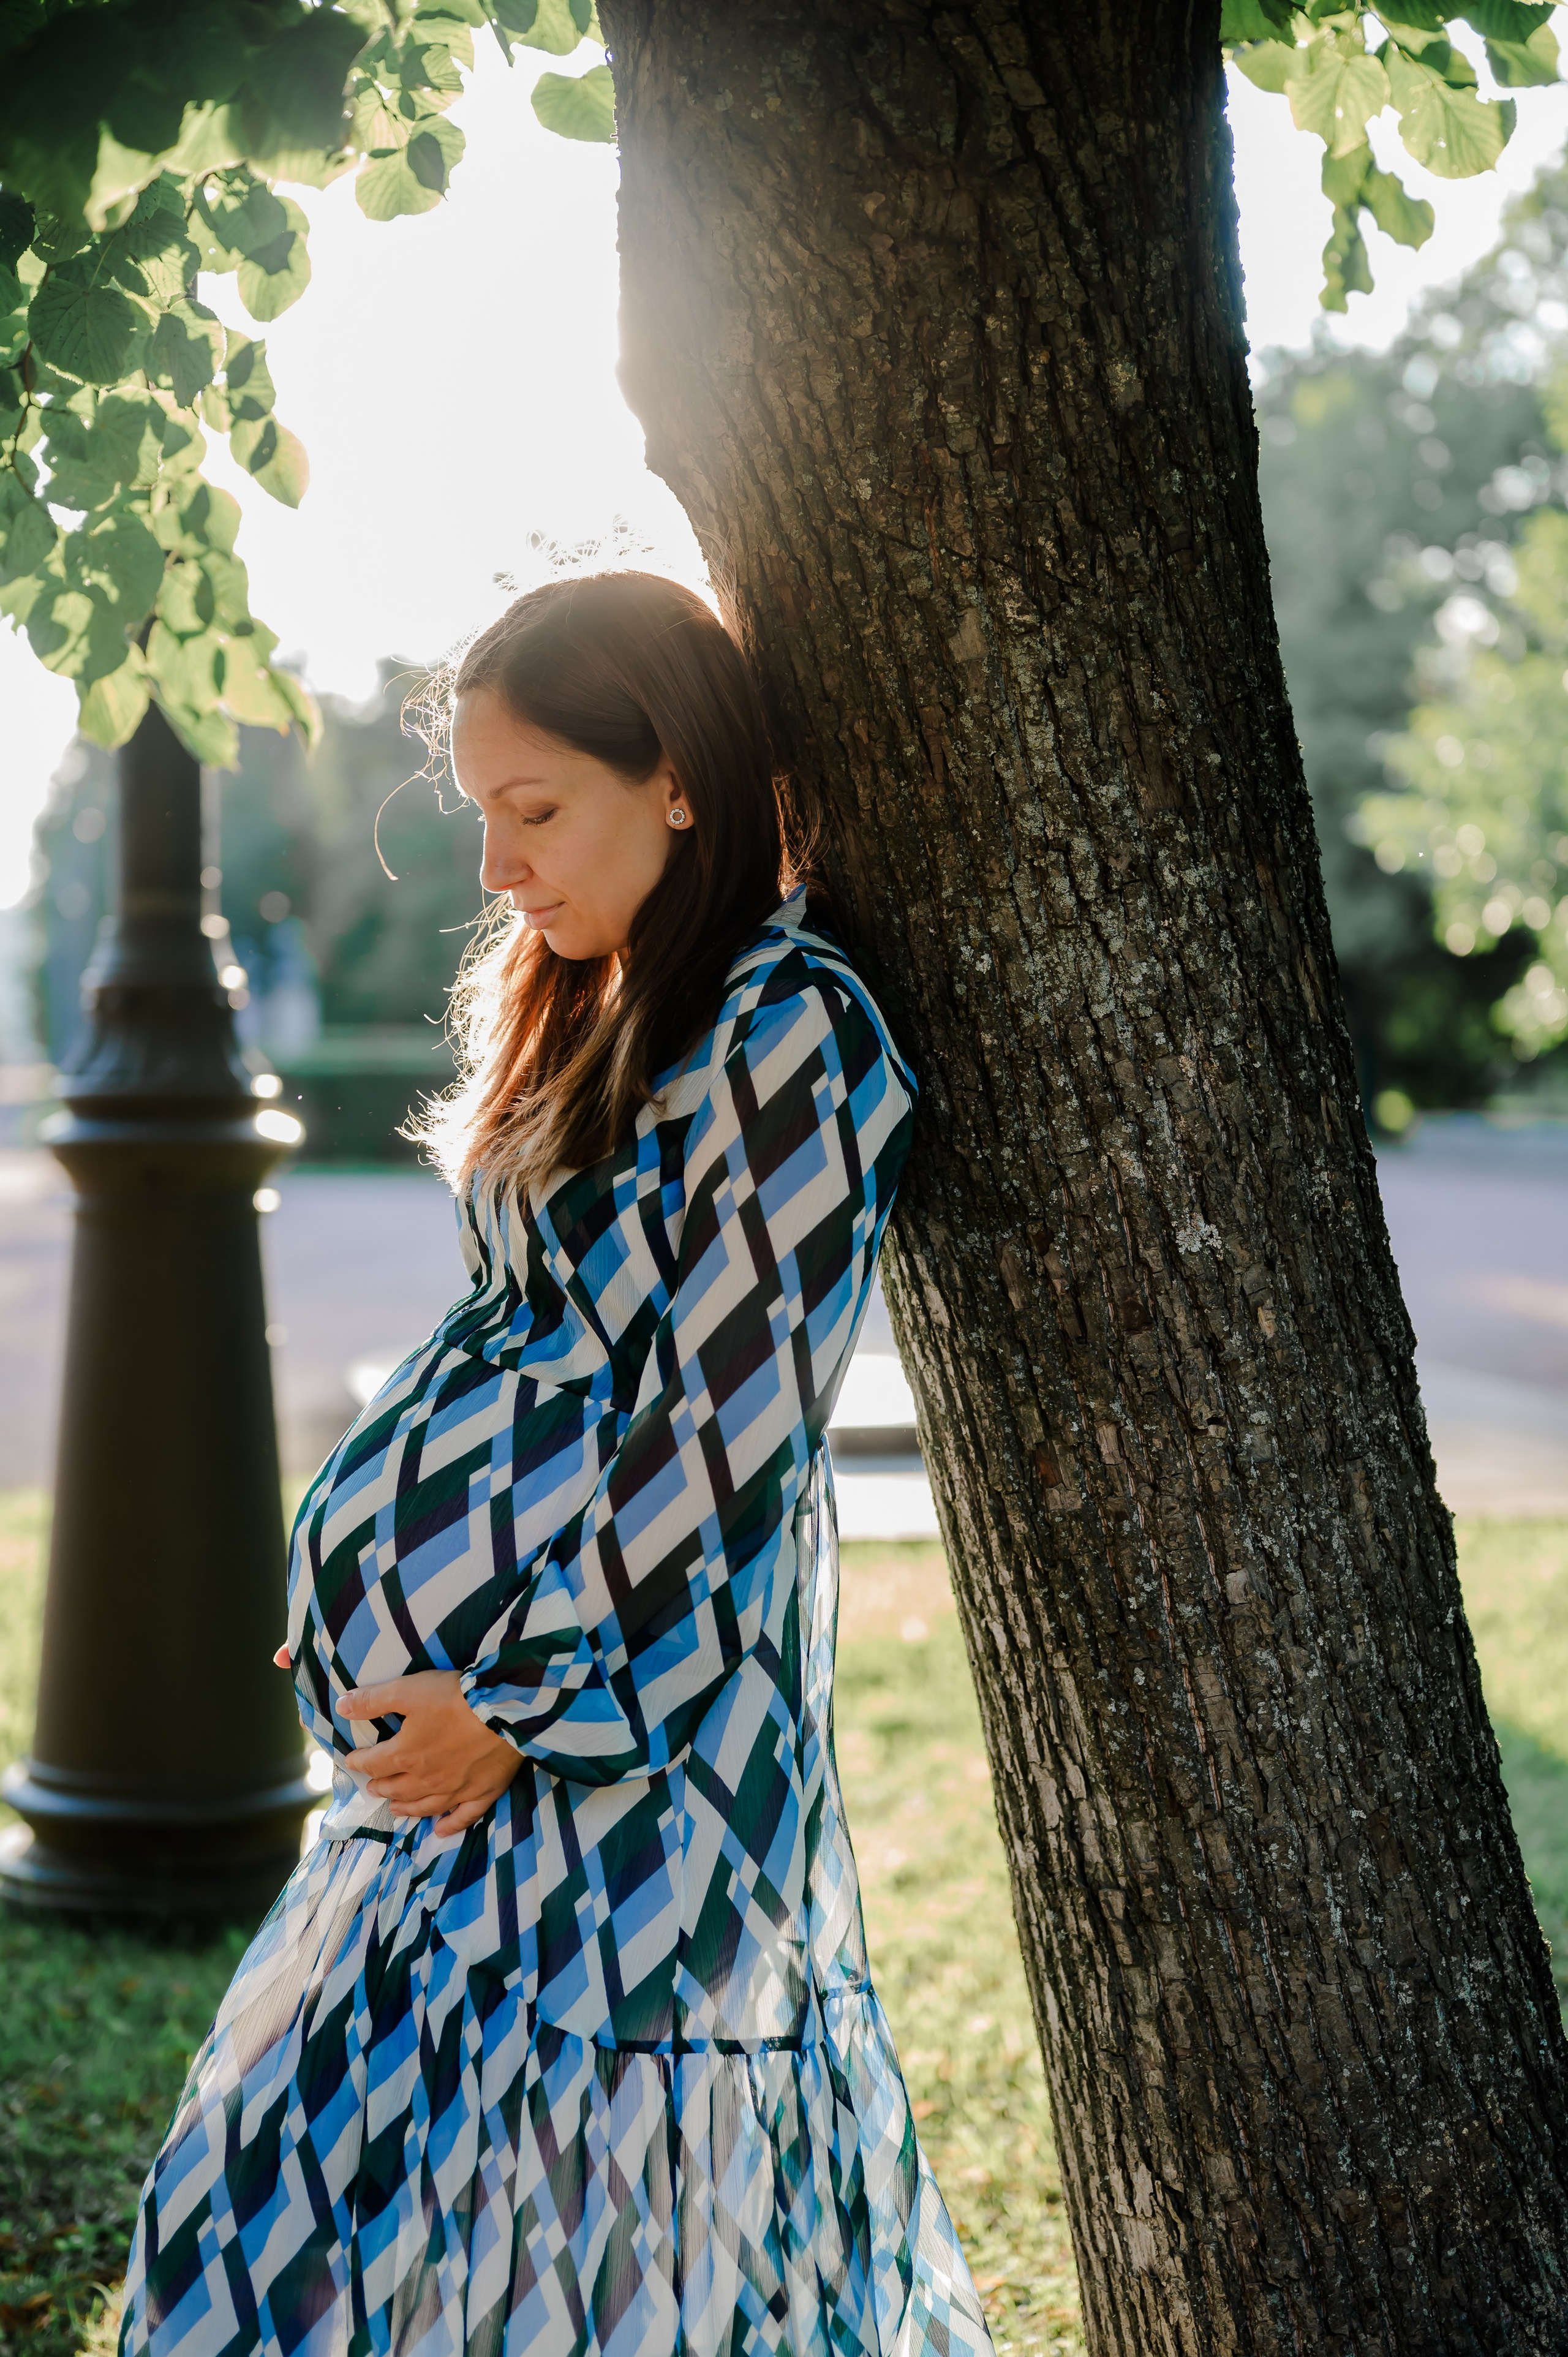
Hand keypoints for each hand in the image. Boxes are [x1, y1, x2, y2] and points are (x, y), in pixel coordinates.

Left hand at [337, 1670, 522, 1835]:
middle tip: (373, 1787)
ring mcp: (455, 1789)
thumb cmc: (455, 1698)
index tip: (352, 1760)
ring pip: (425, 1806)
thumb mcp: (408, 1690)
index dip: (360, 1762)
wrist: (505, 1710)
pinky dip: (450, 1826)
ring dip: (407, 1809)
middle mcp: (426, 1779)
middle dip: (381, 1787)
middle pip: (397, 1788)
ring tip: (396, 1810)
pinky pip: (463, 1816)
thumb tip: (341, 1707)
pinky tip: (441, 1831)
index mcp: (405, 1755)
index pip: (374, 1763)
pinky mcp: (482, 1792)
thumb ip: (373, 1700)